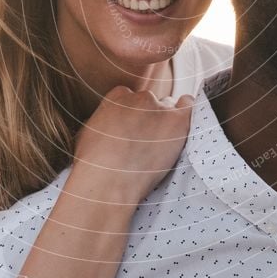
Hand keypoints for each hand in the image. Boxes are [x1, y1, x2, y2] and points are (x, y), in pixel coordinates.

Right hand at [71, 87, 193, 204]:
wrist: (108, 180)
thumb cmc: (93, 163)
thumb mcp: (87, 132)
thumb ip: (102, 119)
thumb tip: (105, 123)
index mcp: (117, 97)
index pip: (130, 97)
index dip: (132, 113)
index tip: (132, 128)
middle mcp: (139, 97)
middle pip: (151, 102)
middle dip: (150, 117)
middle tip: (147, 140)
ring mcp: (160, 108)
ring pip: (170, 106)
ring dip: (167, 120)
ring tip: (163, 142)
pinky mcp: (177, 121)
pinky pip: (189, 105)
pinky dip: (187, 111)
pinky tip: (182, 125)